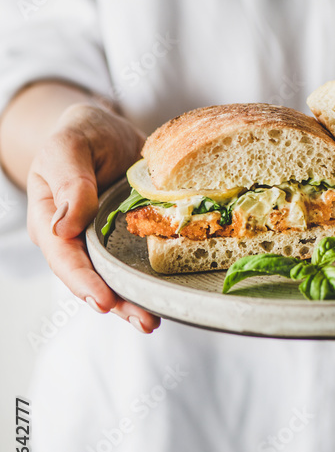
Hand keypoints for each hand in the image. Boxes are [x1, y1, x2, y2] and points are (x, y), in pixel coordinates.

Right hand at [26, 102, 160, 332]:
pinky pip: (136, 263)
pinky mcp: (127, 239)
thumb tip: (64, 226)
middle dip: (116, 303)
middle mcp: (74, 238)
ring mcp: (102, 242)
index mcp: (50, 219)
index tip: (104, 301)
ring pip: (115, 278)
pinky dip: (150, 281)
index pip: (64, 258)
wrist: (105, 129)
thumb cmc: (82, 134)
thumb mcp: (70, 145)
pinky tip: (168, 295)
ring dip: (134, 301)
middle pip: (91, 279)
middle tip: (147, 321)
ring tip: (156, 320)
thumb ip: (69, 181)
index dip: (83, 282)